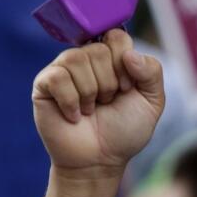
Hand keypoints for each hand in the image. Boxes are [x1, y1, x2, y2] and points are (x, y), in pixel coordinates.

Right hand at [32, 29, 165, 173]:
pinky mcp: (44, 85)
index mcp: (112, 58)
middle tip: (106, 103)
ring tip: (91, 110)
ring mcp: (63, 70)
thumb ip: (152, 72)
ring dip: (91, 93)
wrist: (100, 161)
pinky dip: (71, 102)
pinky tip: (74, 116)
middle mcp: (86, 59)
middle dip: (109, 83)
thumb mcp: (151, 102)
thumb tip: (129, 53)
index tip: (127, 88)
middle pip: (98, 49)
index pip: (116, 36)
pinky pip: (58, 78)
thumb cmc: (124, 131)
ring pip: (77, 59)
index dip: (124, 62)